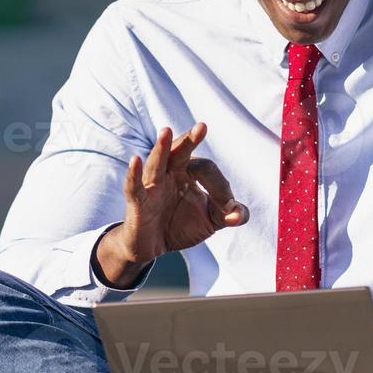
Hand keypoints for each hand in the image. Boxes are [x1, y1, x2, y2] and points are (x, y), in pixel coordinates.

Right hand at [94, 123, 248, 285]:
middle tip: (202, 126)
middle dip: (189, 139)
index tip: (229, 209)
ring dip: (160, 148)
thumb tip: (239, 214)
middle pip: (179, 151)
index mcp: (188, 172)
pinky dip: (133, 174)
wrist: (153, 245)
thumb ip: (231, 214)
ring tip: (166, 131)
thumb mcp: (212, 220)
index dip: (221, 188)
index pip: (206, 168)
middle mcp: (169, 173)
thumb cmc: (181, 225)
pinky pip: (134, 186)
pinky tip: (134, 160)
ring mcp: (151, 185)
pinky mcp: (137, 201)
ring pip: (156, 163)